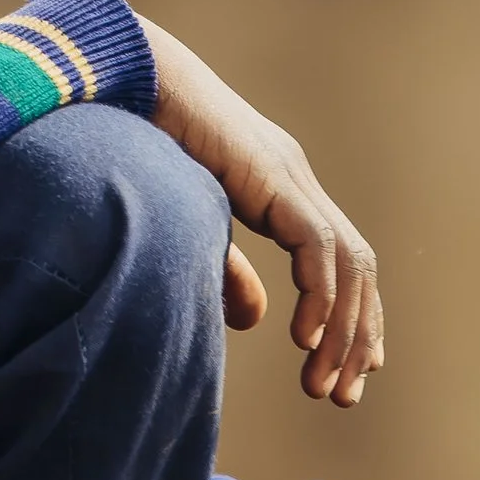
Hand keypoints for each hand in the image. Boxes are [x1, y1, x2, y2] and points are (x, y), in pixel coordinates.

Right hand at [141, 21, 382, 402]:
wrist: (123, 85)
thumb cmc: (139, 144)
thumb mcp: (190, 225)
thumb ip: (226, 269)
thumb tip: (258, 322)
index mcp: (279, 189)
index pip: (340, 261)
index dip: (351, 316)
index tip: (352, 370)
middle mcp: (296, 181)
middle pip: (356, 268)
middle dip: (357, 335)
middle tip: (344, 394)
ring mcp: (290, 175)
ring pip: (347, 263)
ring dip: (342, 329)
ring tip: (324, 384)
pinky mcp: (274, 177)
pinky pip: (316, 246)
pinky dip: (319, 297)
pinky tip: (304, 339)